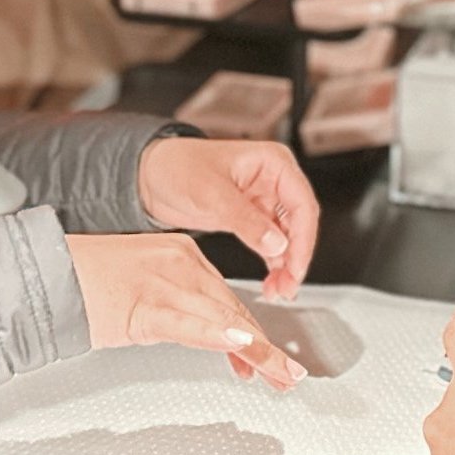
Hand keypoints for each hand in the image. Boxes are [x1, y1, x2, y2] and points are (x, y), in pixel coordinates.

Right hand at [67, 231, 307, 387]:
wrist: (46, 272)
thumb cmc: (84, 281)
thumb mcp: (140, 286)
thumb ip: (172, 304)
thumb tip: (198, 332)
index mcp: (180, 254)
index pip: (225, 296)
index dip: (248, 330)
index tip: (262, 353)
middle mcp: (179, 263)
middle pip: (232, 307)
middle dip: (262, 345)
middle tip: (286, 373)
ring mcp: (164, 283)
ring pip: (222, 319)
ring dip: (257, 350)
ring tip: (279, 374)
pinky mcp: (144, 305)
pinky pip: (189, 324)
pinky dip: (217, 334)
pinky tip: (241, 344)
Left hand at [136, 136, 318, 300]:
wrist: (151, 176)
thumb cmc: (177, 166)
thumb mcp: (211, 193)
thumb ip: (245, 219)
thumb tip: (277, 244)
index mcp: (273, 163)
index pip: (302, 204)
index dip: (303, 239)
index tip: (295, 266)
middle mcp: (273, 180)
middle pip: (299, 223)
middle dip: (296, 257)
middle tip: (288, 286)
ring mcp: (264, 200)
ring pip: (288, 237)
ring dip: (286, 265)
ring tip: (279, 291)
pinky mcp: (251, 218)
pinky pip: (271, 244)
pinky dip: (273, 263)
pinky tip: (271, 282)